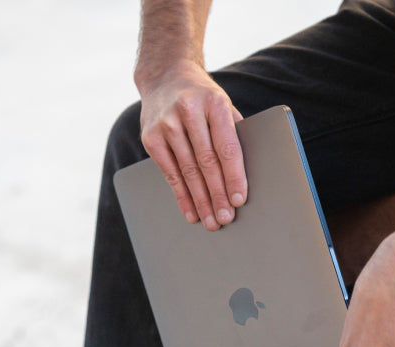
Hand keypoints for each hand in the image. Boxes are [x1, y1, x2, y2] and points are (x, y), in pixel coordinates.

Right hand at [138, 62, 246, 231]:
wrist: (165, 76)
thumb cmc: (203, 98)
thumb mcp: (222, 105)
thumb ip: (233, 134)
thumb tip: (244, 177)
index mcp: (214, 102)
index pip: (226, 146)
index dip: (233, 176)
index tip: (238, 200)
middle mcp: (188, 110)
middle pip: (206, 162)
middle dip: (217, 194)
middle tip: (225, 218)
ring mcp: (166, 123)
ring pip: (187, 171)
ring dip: (200, 201)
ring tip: (211, 221)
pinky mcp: (151, 137)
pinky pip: (170, 174)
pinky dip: (182, 196)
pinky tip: (191, 212)